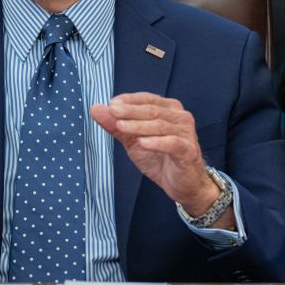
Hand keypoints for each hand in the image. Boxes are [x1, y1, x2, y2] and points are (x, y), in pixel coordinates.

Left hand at [91, 93, 230, 229]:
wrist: (183, 185)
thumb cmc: (160, 159)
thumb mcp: (133, 141)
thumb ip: (116, 126)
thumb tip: (96, 109)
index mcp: (169, 109)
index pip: (147, 99)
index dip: (129, 100)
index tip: (111, 103)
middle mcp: (180, 117)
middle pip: (152, 110)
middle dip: (130, 111)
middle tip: (112, 111)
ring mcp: (186, 133)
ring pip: (160, 125)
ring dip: (138, 126)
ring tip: (121, 126)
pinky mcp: (188, 150)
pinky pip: (172, 143)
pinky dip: (156, 142)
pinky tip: (141, 143)